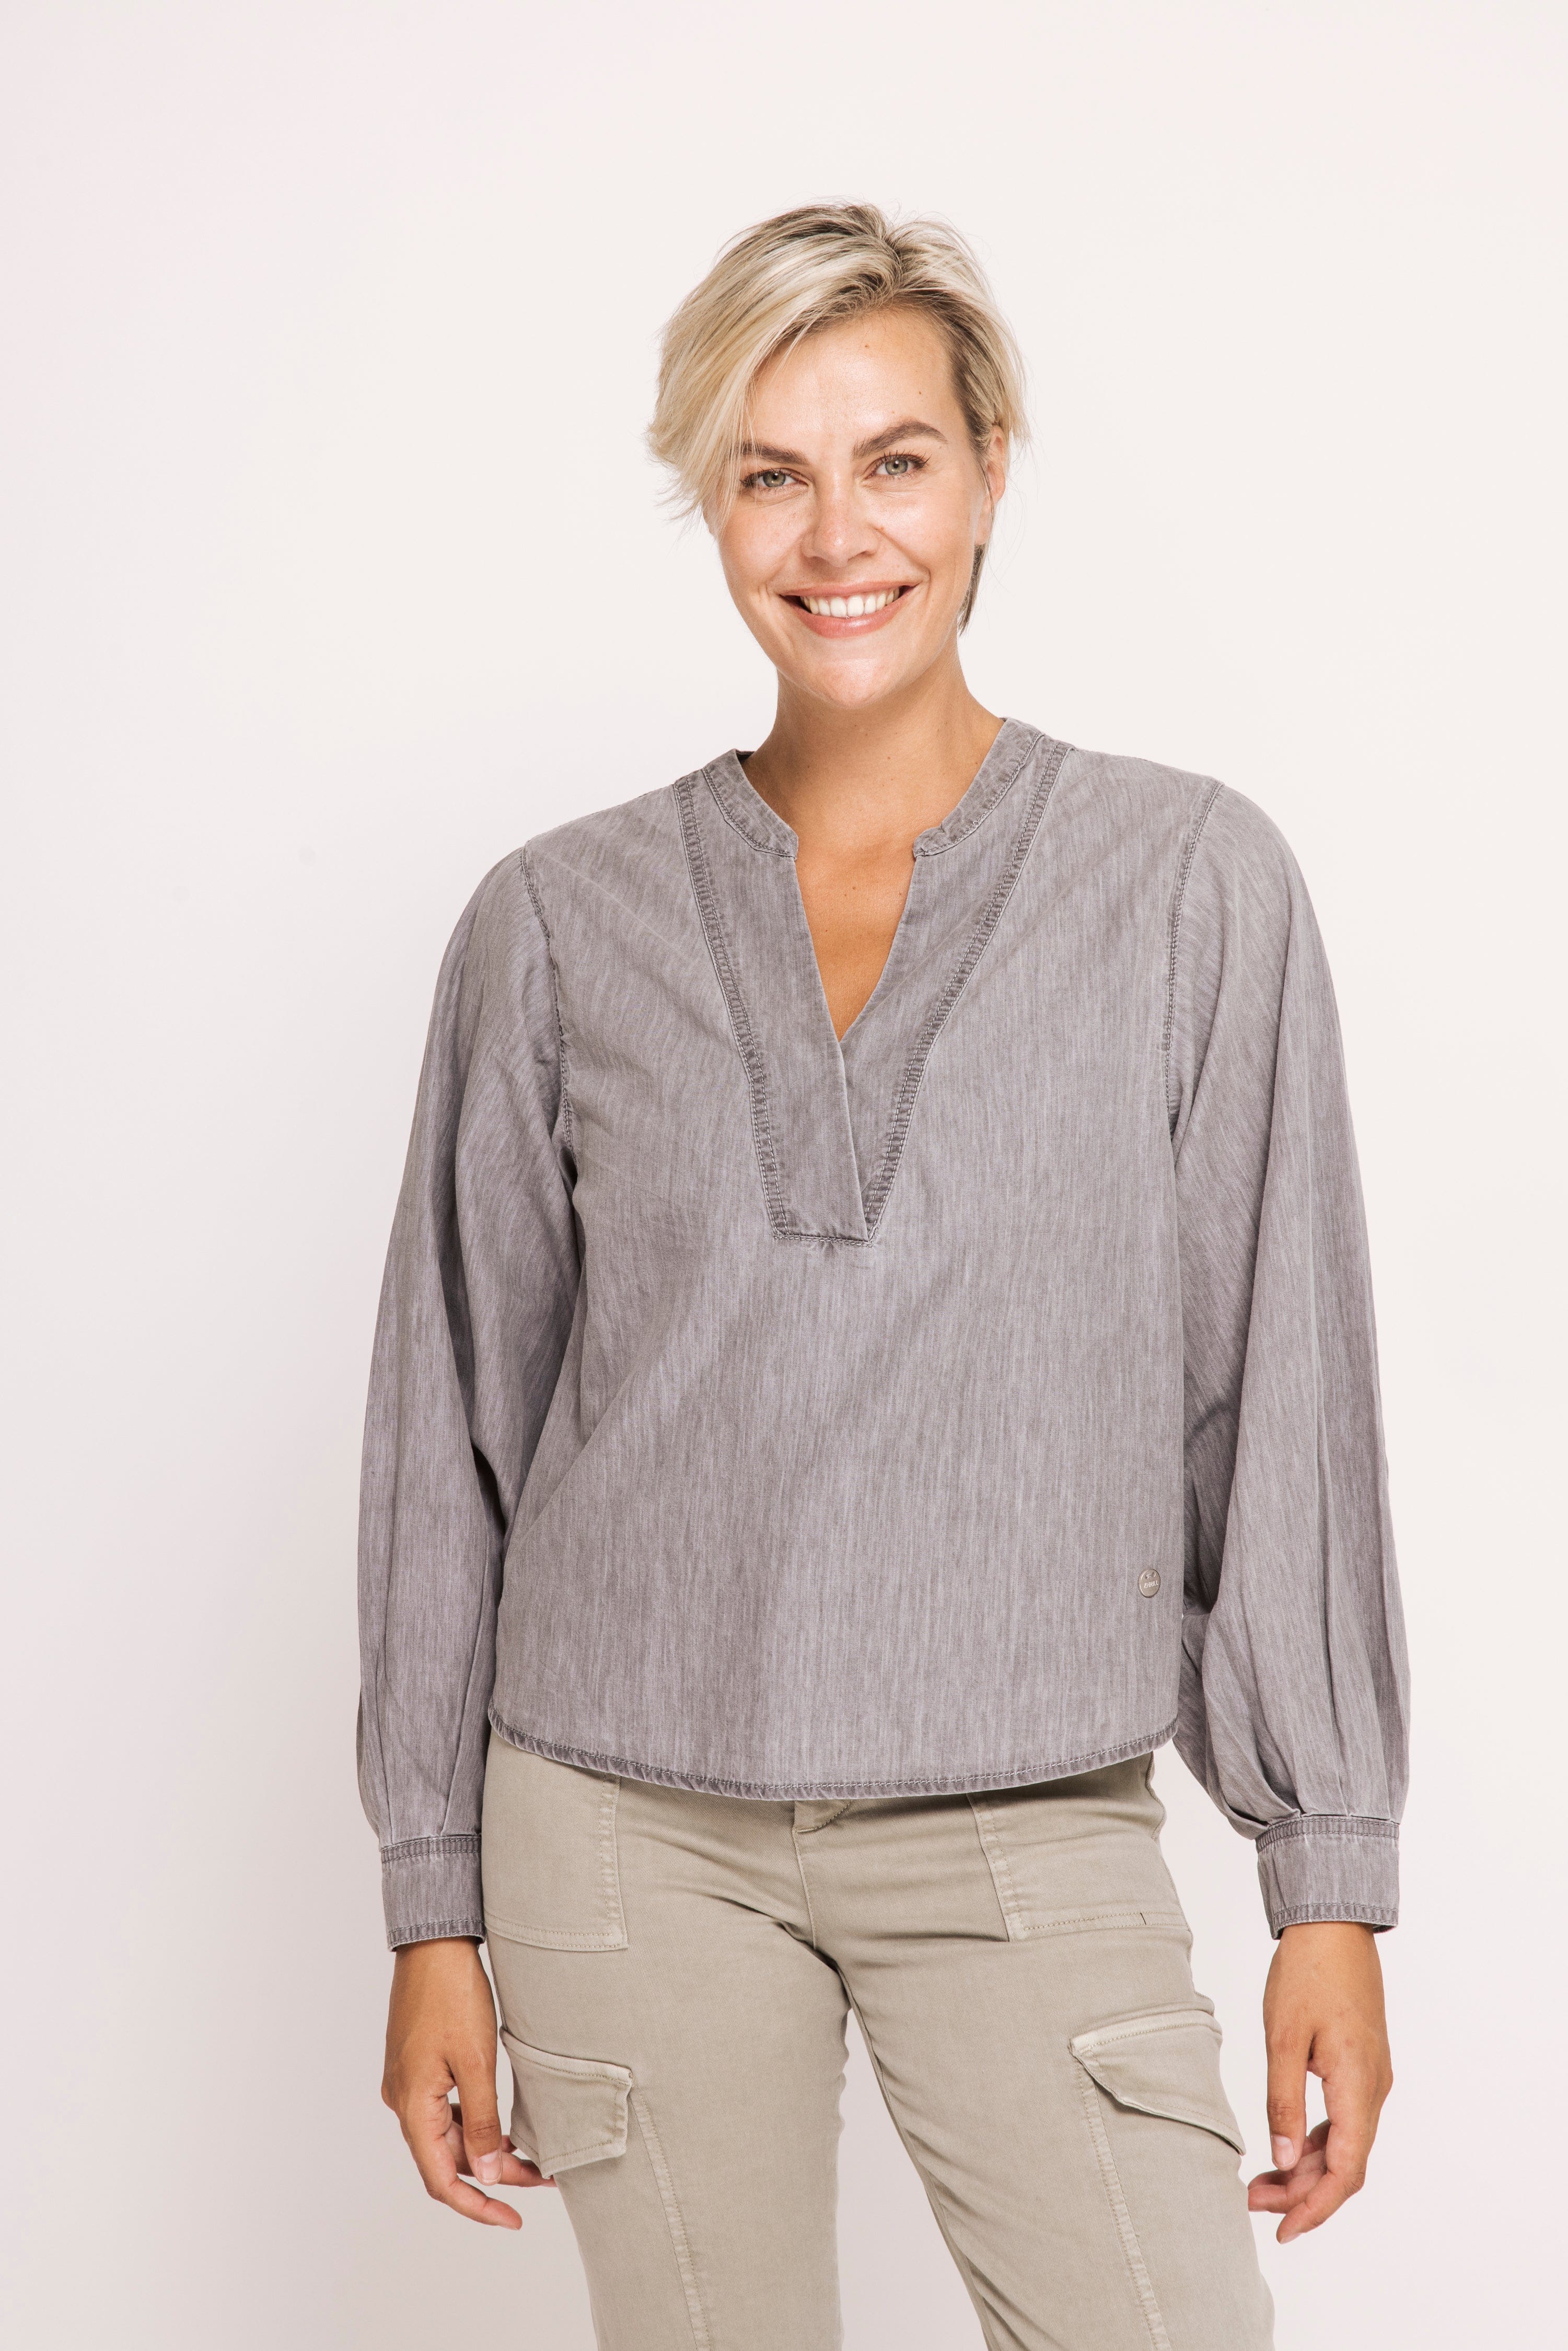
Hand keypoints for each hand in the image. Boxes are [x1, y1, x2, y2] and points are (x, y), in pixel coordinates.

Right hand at [382, 1936, 556, 2227]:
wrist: (434, 1943)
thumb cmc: (452, 1995)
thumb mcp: (477, 2062)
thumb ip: (483, 2122)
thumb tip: (487, 2175)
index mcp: (411, 2105)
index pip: (440, 2179)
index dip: (476, 2206)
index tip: (512, 2220)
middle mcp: (403, 2100)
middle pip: (449, 2158)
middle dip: (495, 2175)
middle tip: (544, 2178)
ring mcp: (409, 2083)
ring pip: (450, 2135)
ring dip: (488, 2149)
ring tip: (534, 2156)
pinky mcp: (420, 2067)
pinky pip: (446, 2111)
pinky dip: (476, 2123)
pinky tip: (504, 2127)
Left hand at [1247, 1921, 1392, 2242]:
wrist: (1334, 1925)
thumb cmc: (1307, 1972)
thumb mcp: (1283, 2036)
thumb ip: (1283, 2100)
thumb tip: (1279, 2159)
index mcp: (1359, 2084)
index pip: (1345, 2169)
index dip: (1316, 2207)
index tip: (1284, 2231)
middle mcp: (1373, 2089)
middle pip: (1345, 2164)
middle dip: (1302, 2193)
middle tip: (1253, 2202)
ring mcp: (1371, 2078)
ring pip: (1344, 2144)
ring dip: (1305, 2168)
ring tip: (1259, 2182)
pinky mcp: (1361, 2067)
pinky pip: (1343, 2120)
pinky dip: (1313, 2140)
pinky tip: (1283, 2146)